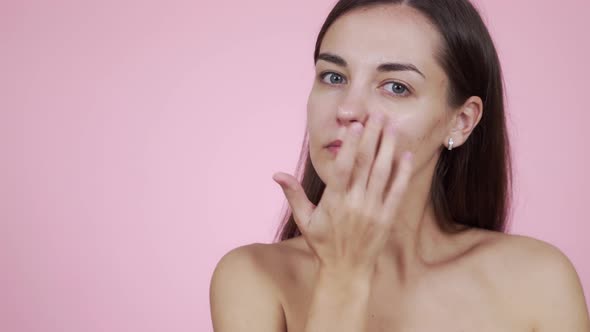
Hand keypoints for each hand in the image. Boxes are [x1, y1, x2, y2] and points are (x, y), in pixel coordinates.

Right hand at [272, 112, 413, 275]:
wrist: (346, 270)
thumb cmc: (323, 244)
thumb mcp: (304, 220)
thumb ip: (293, 194)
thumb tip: (276, 174)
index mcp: (334, 201)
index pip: (344, 167)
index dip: (351, 145)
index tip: (355, 125)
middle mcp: (355, 203)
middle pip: (366, 164)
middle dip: (373, 137)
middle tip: (378, 114)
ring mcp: (373, 210)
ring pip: (383, 173)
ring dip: (388, 148)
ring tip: (392, 126)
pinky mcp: (387, 217)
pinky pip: (397, 191)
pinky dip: (402, 172)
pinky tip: (405, 154)